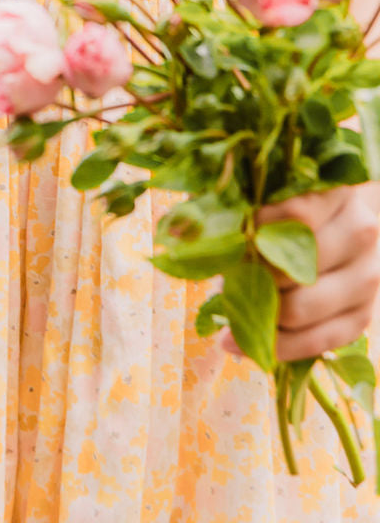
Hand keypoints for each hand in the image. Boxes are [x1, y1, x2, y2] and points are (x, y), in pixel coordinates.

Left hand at [219, 183, 379, 361]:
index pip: (296, 215)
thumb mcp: (275, 191)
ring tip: (227, 310)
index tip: (225, 237)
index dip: (253, 230)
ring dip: (258, 313)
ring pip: (303, 309)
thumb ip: (236, 203)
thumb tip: (177, 232)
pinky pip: (316, 343)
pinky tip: (237, 343)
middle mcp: (361, 234)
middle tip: (222, 275)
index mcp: (338, 193)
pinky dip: (274, 347)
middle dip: (251, 274)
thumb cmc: (299, 203)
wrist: (355, 224)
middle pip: (296, 266)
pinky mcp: (364, 316)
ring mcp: (369, 278)